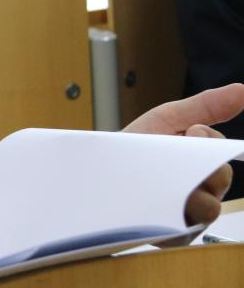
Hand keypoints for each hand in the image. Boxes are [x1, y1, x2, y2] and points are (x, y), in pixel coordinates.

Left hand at [123, 84, 243, 225]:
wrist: (96, 169)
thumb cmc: (136, 146)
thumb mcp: (168, 120)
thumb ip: (205, 107)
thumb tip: (243, 90)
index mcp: (205, 170)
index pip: (223, 162)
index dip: (213, 143)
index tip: (193, 130)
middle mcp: (202, 196)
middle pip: (220, 183)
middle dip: (202, 162)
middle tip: (174, 150)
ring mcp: (187, 217)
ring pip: (207, 209)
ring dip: (187, 185)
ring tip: (160, 173)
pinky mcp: (167, 235)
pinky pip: (180, 231)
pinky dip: (170, 210)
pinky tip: (152, 194)